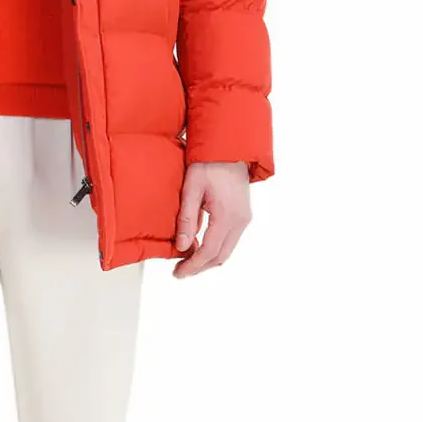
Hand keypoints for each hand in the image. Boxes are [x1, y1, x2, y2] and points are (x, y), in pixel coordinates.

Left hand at [172, 161, 251, 278]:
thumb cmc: (208, 164)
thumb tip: (180, 247)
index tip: (177, 273)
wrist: (230, 148)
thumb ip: (186, 219)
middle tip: (180, 271)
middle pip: (220, 257)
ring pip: (226, 251)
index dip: (192, 266)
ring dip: (207, 259)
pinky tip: (199, 246)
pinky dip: (215, 248)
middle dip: (199, 267)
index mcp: (226, 216)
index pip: (208, 252)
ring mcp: (244, 219)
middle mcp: (240, 221)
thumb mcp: (191, 189)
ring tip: (187, 260)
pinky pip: (230, 240)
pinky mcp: (244, 215)